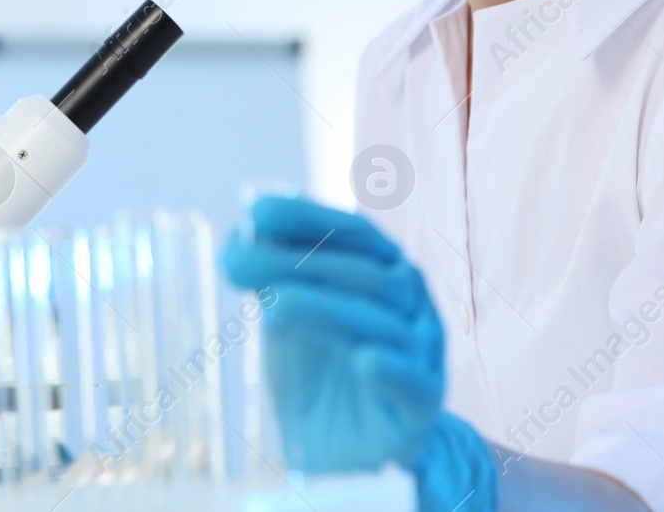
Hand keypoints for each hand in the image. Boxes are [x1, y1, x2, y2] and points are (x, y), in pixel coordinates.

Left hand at [221, 196, 499, 511]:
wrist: (345, 451)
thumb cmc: (318, 371)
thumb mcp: (286, 320)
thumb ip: (272, 280)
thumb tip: (240, 238)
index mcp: (380, 268)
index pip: (350, 231)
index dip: (305, 217)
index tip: (254, 212)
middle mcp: (408, 300)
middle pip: (364, 272)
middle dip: (300, 262)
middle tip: (241, 263)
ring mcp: (420, 350)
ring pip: (382, 321)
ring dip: (326, 308)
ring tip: (275, 303)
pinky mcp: (423, 403)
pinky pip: (415, 383)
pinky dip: (391, 370)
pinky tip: (365, 361)